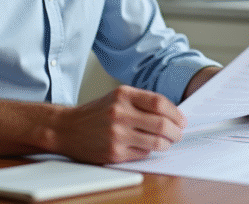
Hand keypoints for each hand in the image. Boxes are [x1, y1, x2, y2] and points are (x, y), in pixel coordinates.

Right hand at [58, 85, 185, 163]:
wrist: (67, 128)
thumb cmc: (96, 112)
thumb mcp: (117, 97)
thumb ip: (142, 102)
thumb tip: (172, 114)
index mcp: (123, 95)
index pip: (159, 103)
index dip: (176, 113)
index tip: (182, 120)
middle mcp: (120, 113)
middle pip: (162, 124)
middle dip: (176, 131)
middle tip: (179, 134)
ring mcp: (117, 134)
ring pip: (156, 142)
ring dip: (167, 144)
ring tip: (167, 142)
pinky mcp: (114, 152)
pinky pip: (143, 153)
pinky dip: (149, 151)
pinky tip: (146, 147)